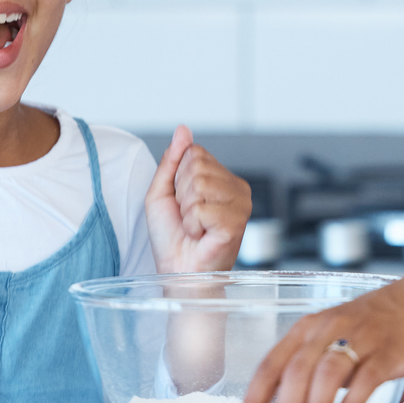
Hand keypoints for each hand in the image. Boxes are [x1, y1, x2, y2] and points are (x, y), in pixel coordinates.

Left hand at [145, 125, 249, 273]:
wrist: (178, 272)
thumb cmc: (173, 239)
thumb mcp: (162, 192)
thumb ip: (172, 160)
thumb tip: (183, 130)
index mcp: (223, 178)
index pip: (195, 152)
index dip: (177, 178)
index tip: (182, 203)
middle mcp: (238, 188)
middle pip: (196, 166)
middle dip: (181, 194)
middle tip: (188, 218)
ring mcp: (241, 205)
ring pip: (199, 184)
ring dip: (186, 210)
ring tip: (195, 227)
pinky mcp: (236, 223)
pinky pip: (201, 207)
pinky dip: (192, 224)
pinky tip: (202, 235)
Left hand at [243, 259, 403, 402]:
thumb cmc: (373, 326)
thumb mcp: (331, 335)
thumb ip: (310, 366)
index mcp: (308, 328)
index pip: (271, 362)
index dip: (254, 395)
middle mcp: (329, 329)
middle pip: (296, 371)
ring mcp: (359, 338)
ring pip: (326, 375)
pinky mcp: (386, 352)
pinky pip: (364, 381)